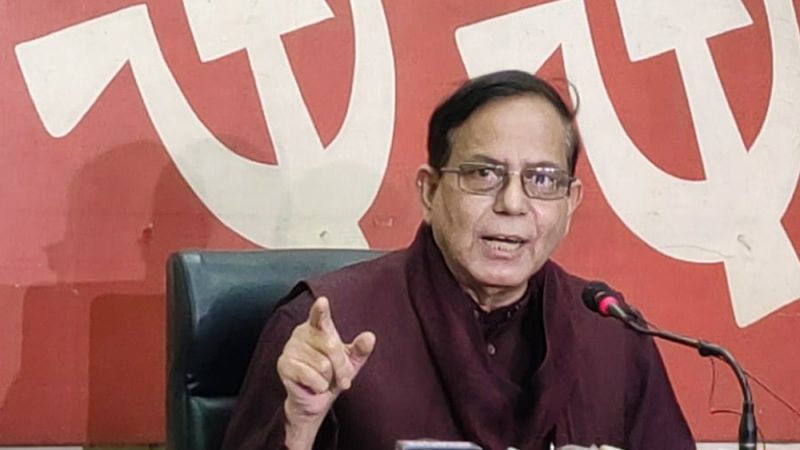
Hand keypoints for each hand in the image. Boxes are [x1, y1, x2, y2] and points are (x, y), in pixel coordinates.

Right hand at [277, 296, 375, 448]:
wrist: (316, 400)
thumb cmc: (332, 376)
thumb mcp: (351, 362)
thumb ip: (360, 349)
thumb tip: (369, 337)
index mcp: (318, 327)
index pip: (320, 316)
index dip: (321, 310)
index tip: (322, 301)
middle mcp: (301, 333)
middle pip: (331, 346)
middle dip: (341, 367)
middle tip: (341, 379)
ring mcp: (290, 348)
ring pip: (323, 364)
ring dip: (328, 379)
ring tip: (322, 380)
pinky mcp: (284, 365)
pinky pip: (312, 377)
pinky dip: (318, 386)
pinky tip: (313, 386)